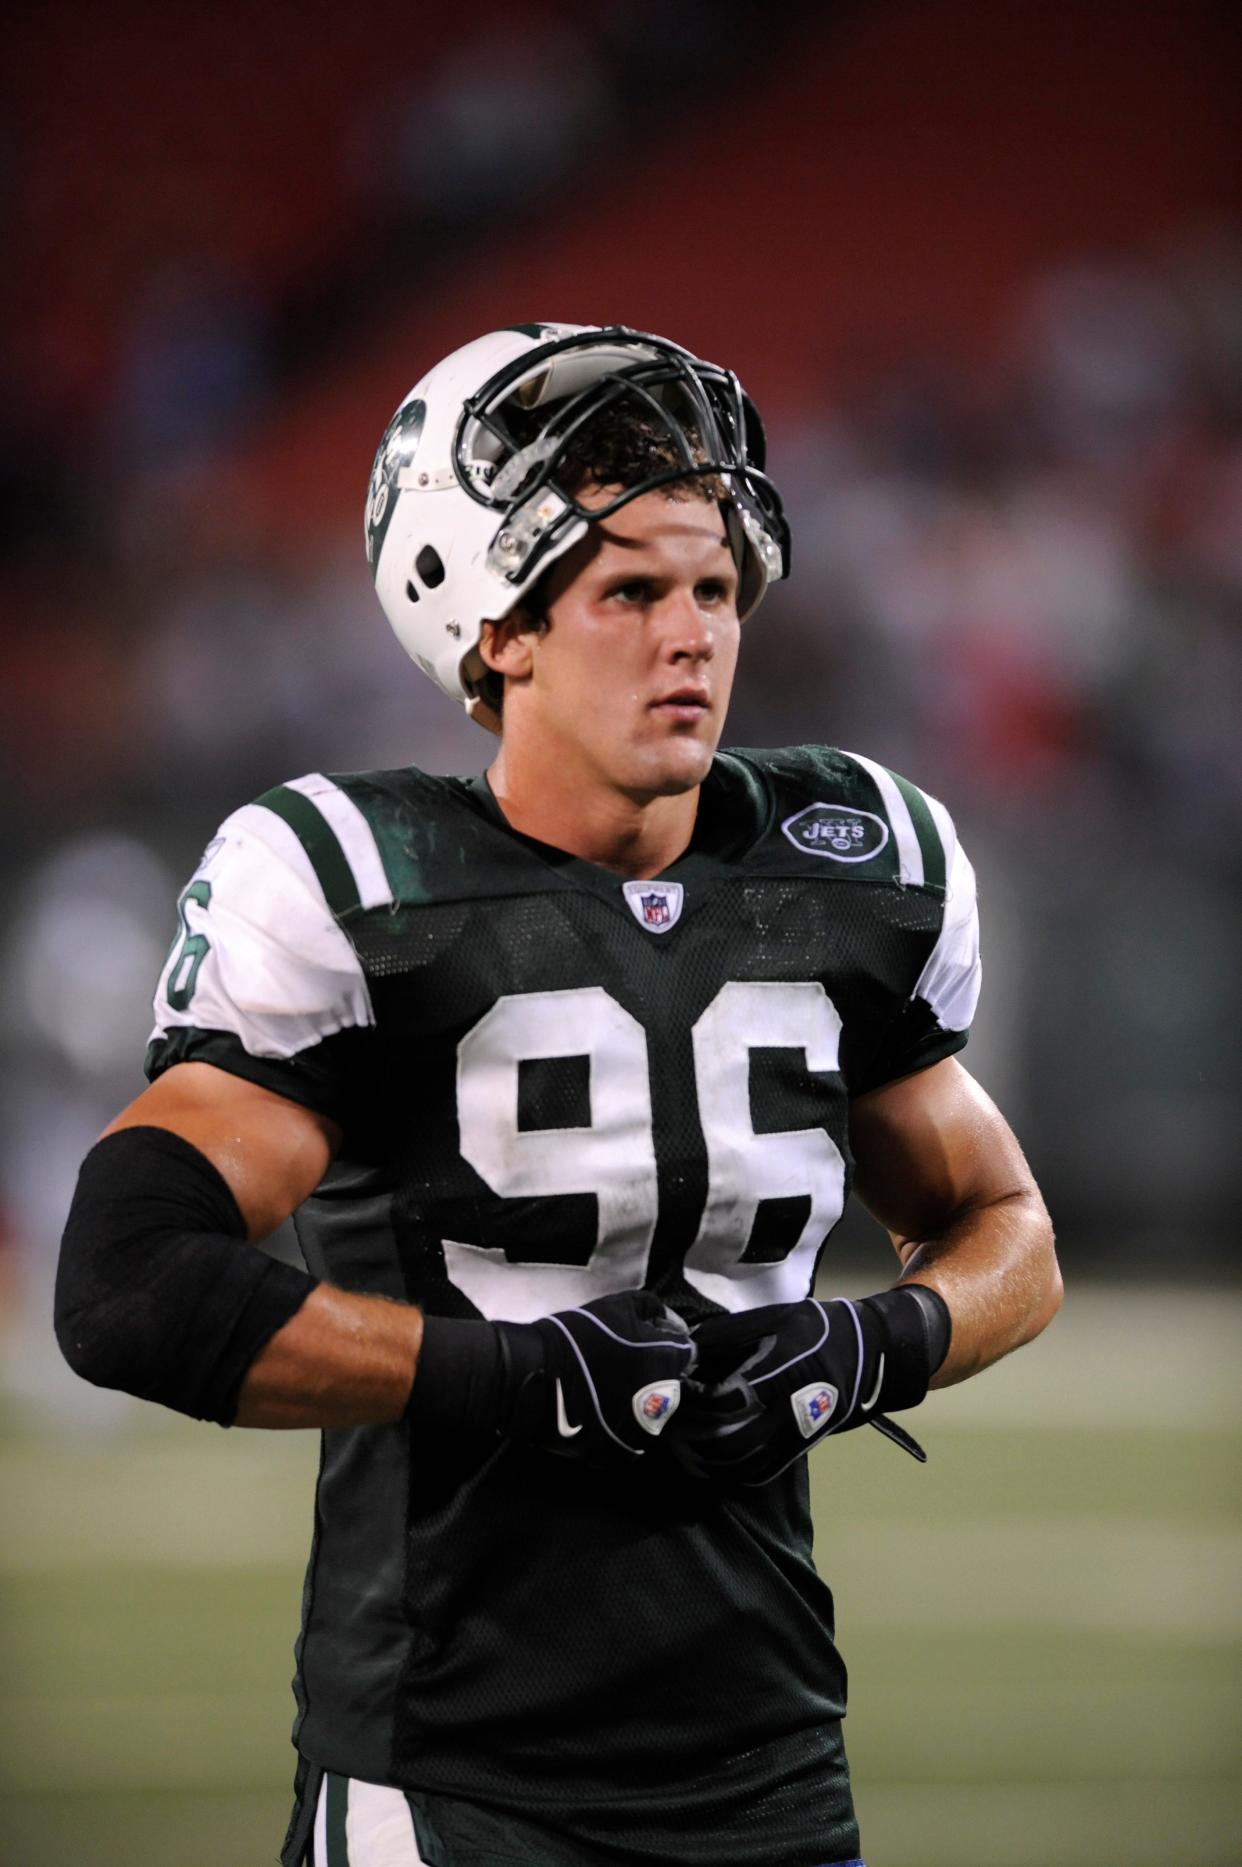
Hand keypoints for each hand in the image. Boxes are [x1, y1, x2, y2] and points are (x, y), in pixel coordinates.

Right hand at [410, 1291, 695, 1467]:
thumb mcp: (616, 1306)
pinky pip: (633, 1435)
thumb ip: (652, 1308)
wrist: (534, 1378)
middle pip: (671, 1383)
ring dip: (640, 1399)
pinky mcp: (622, 1453)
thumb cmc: (577, 1338)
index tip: (646, 1339)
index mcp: (667, 1363)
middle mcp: (664, 1402)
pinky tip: (601, 1409)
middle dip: (655, 1371)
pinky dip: (623, 1423)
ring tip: (609, 1386)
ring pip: (654, 1411)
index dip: (669, 1342)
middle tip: (622, 1361)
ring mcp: (644, 1432)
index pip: (687, 1352)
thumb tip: (670, 1322)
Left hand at [668, 1288, 941, 1485]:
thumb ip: (727, 1334)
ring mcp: (792, 1436)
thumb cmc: (815, 1330)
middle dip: (691, 1436)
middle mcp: (784, 1411)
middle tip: (669, 1422)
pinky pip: (757, 1472)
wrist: (866, 1357)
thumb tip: (686, 1349)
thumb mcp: (772, 1318)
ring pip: (740, 1464)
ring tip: (680, 1442)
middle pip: (726, 1441)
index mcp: (775, 1374)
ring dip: (705, 1459)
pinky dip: (728, 1471)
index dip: (693, 1400)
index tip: (676, 1389)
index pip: (722, 1401)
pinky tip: (709, 1458)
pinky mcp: (796, 1449)